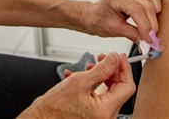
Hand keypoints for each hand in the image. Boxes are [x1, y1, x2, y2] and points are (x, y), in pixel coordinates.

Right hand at [19, 53, 134, 118]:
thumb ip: (102, 69)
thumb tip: (115, 59)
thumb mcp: (80, 81)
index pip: (127, 86)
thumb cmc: (55, 106)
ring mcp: (100, 116)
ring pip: (109, 91)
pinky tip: (80, 76)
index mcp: (106, 110)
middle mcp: (106, 116)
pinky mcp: (94, 114)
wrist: (41, 118)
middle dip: (112, 70)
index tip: (118, 57)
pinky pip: (100, 96)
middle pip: (119, 88)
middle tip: (104, 58)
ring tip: (89, 66)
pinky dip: (93, 84)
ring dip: (101, 75)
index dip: (124, 69)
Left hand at [79, 0, 160, 43]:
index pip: (136, 10)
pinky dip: (155, 6)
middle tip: (152, 38)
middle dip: (151, 23)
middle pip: (146, 4)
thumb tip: (148, 42)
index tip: (149, 39)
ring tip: (152, 27)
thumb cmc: (99, 21)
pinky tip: (151, 18)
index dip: (145, 26)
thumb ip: (133, 35)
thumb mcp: (115, 30)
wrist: (93, 16)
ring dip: (155, 12)